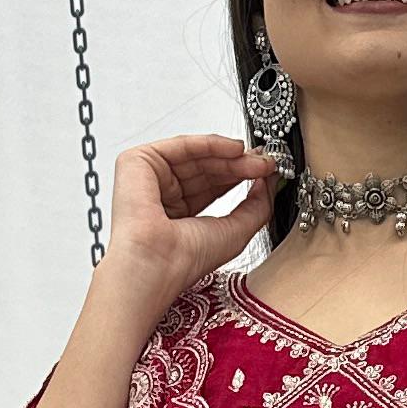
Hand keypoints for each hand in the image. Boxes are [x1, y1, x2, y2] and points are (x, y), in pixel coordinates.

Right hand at [96, 133, 277, 332]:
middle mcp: (164, 196)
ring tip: (257, 159)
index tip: (267, 171)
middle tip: (266, 162)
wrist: (156, 263)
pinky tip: (234, 149)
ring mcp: (150, 179)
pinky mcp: (138, 162)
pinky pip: (181, 145)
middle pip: (207, 168)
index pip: (214, 187)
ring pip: (196, 155)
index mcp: (180, 216)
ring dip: (230, 155)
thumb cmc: (185, 260)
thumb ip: (258, 206)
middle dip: (240, 164)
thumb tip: (268, 180)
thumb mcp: (237, 231)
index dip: (240, 176)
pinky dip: (210, 144)